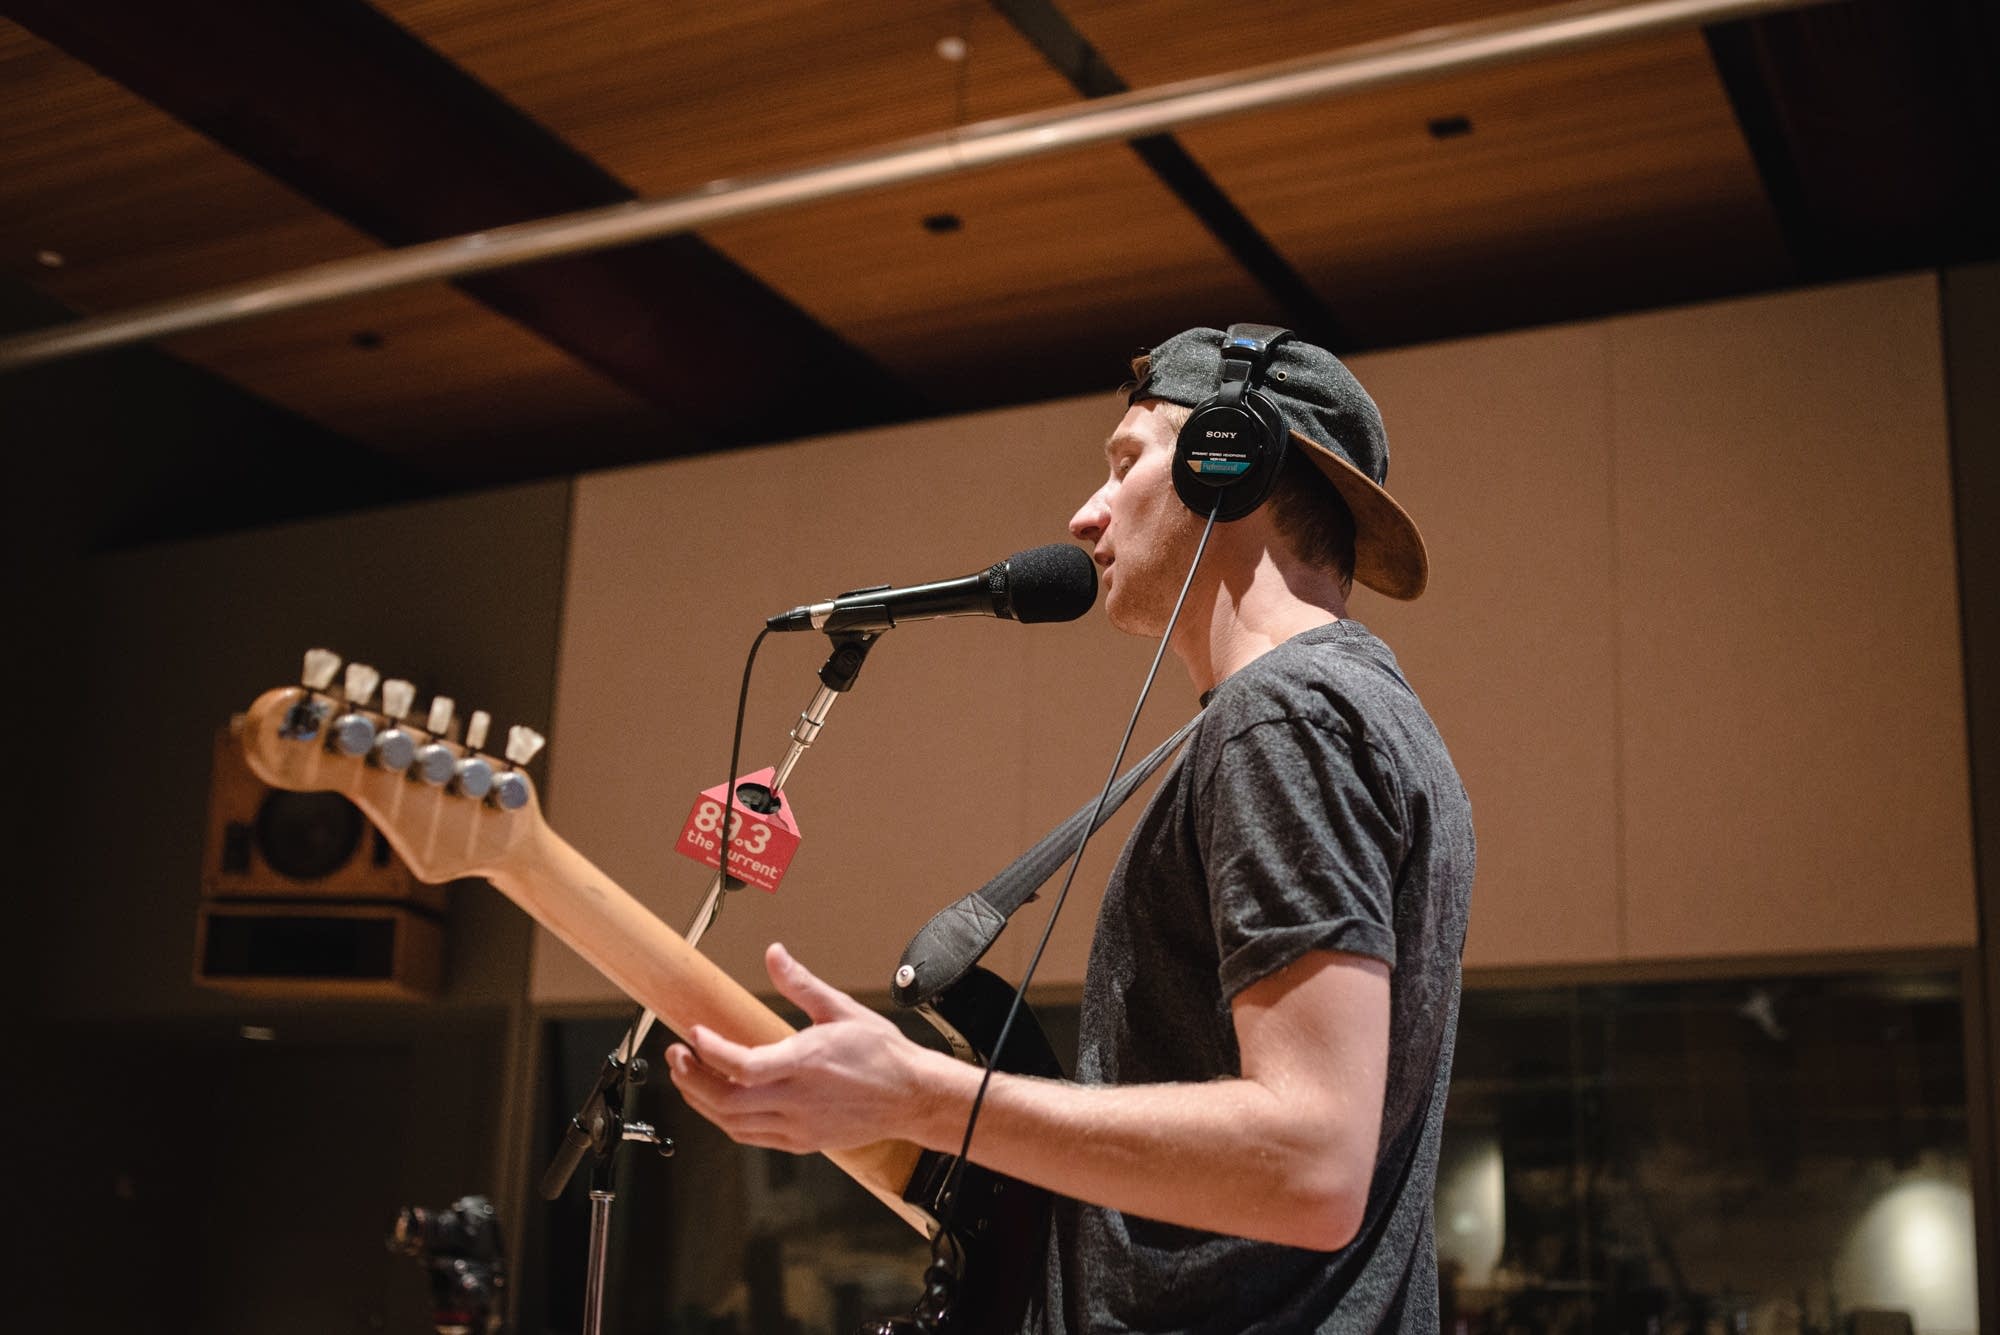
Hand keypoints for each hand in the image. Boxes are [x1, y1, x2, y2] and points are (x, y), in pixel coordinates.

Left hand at [666, 942, 952, 1153]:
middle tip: (678, 1056)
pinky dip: (727, 1121)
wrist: (912, 1096)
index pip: (743, 1065)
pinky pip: (751, 1137)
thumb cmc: (882, 1054)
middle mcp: (798, 1100)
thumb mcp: (842, 1009)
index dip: (711, 1051)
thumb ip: (801, 984)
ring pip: (733, 1124)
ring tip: (690, 1077)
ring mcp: (798, 1126)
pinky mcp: (802, 1141)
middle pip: (726, 1102)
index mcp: (807, 1063)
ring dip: (703, 1102)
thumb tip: (775, 955)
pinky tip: (720, 1102)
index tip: (694, 1034)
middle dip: (692, 1079)